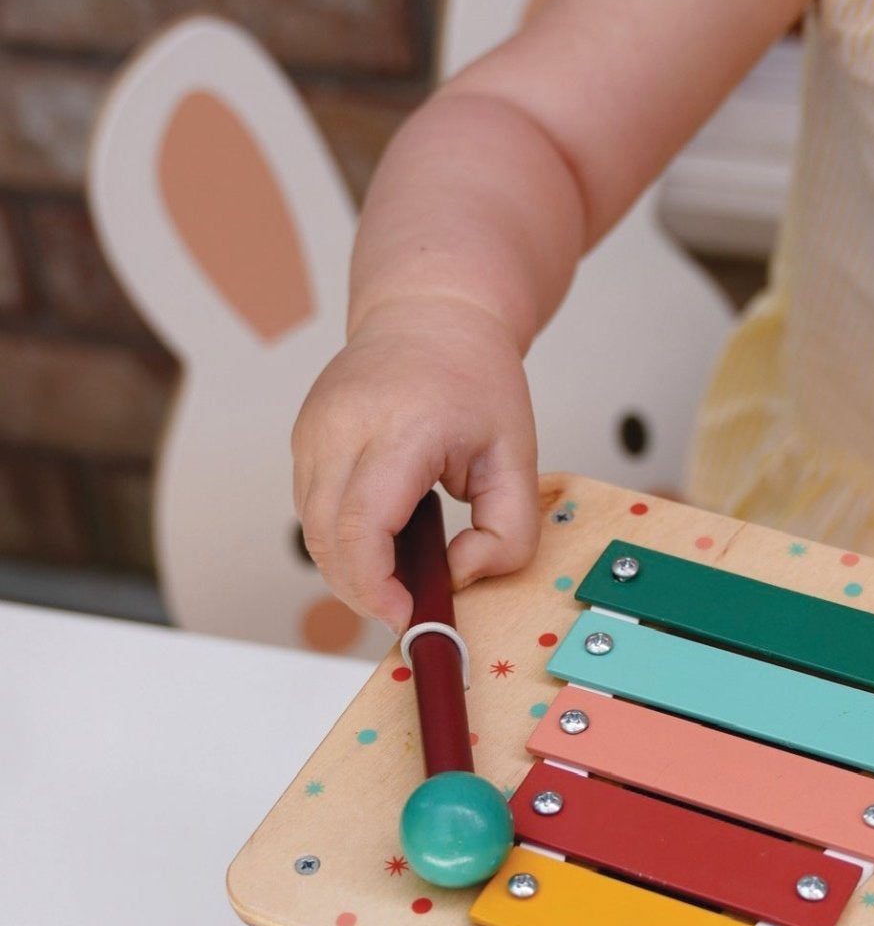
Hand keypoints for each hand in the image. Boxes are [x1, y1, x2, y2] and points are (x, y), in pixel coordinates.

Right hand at [293, 295, 539, 632]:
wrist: (430, 313)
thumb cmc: (474, 378)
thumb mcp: (518, 456)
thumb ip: (508, 531)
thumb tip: (459, 574)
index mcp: (400, 429)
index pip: (363, 527)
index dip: (376, 586)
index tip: (406, 612)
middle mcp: (343, 427)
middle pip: (325, 540)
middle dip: (361, 591)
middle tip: (406, 607)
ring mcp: (314, 431)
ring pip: (310, 530)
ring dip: (348, 567)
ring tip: (399, 568)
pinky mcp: (303, 438)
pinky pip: (310, 507)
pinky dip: (340, 536)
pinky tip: (382, 533)